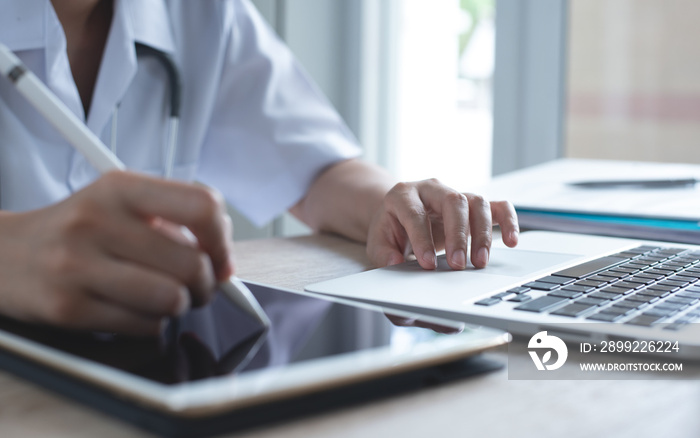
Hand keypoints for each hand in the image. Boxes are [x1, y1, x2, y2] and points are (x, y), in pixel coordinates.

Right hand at [0, 172, 233, 335]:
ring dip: (180, 306)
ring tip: (165, 297)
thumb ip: (175, 220)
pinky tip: (134, 309)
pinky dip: (152, 324)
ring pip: (172, 299)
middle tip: (197, 287)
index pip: (201, 205)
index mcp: (119, 187)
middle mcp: (97, 221)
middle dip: (207, 285)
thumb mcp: (120, 203)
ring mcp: (78, 266)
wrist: (3, 255)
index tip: (221, 257)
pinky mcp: (67, 308)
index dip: (222, 239)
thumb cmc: (77, 229)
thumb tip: (225, 261)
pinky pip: (144, 326)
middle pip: (192, 263)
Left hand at [366, 178, 518, 269]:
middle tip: (458, 265)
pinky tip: (511, 241)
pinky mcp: (473, 204)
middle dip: (458, 235)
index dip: (422, 239)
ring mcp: (455, 194)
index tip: (428, 265)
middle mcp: (431, 189)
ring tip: (480, 263)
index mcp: (403, 195)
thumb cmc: (391, 231)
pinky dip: (507, 221)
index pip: (415, 213)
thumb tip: (395, 263)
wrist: (400, 216)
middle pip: (453, 202)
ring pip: (477, 202)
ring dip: (482, 234)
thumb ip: (383, 253)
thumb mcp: (378, 242)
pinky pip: (497, 205)